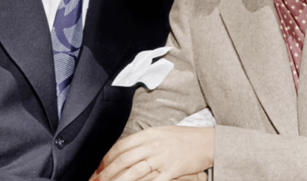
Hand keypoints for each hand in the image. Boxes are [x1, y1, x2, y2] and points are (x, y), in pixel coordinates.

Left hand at [93, 126, 213, 180]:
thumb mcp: (162, 134)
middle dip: (107, 173)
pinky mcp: (172, 170)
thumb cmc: (184, 138)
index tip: (99, 169)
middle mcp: (153, 145)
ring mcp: (162, 158)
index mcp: (149, 134)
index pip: (121, 146)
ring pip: (134, 172)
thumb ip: (144, 141)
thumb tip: (125, 151)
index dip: (107, 159)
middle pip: (124, 160)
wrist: (207, 141)